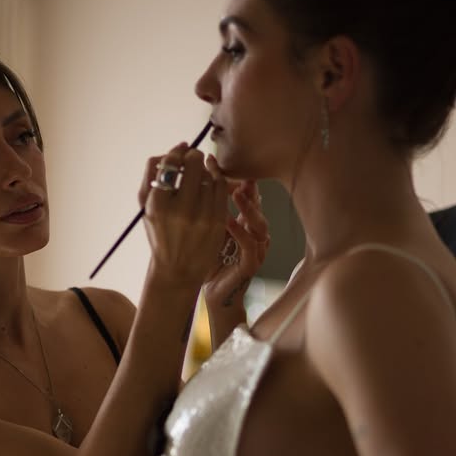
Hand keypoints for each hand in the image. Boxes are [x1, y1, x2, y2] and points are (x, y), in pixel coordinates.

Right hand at [139, 143, 228, 286]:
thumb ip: (152, 173)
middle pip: (194, 163)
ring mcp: (202, 217)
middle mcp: (180, 210)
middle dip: (194, 157)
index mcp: (158, 205)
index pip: (171, 163)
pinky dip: (217, 181)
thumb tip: (178, 147)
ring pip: (210, 175)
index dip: (177, 153)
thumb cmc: (159, 233)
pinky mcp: (218, 222)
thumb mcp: (145, 206)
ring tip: (201, 174)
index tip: (179, 153)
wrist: (177, 269)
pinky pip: (222, 189)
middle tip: (192, 159)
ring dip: (206, 169)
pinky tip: (211, 184)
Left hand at [202, 174, 270, 316]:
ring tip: (236, 194)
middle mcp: (253, 233)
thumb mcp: (203, 226)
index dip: (238, 178)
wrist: (206, 291)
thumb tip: (195, 173)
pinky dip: (241, 232)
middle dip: (248, 189)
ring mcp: (255, 249)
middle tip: (236, 174)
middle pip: (259, 206)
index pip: (247, 196)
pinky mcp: (250, 264)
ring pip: (261, 224)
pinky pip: (250, 245)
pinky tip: (229, 221)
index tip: (221, 164)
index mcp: (243, 222)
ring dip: (249, 208)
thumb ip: (204, 204)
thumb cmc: (203, 258)